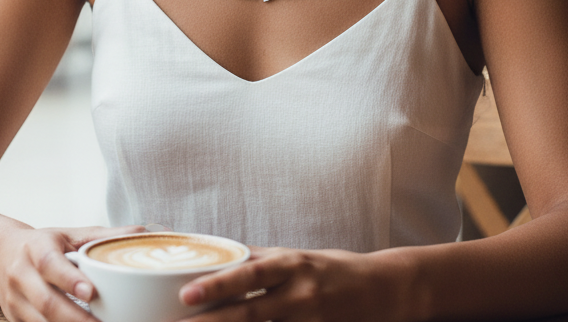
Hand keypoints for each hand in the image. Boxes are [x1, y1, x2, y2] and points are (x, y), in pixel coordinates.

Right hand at [0, 224, 144, 321]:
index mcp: (36, 249)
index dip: (69, 279)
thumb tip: (140, 232)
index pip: (50, 265)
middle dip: (74, 318)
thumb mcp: (68, 234)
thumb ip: (102, 236)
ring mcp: (16, 302)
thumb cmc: (41, 244)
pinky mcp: (15, 320)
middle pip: (46, 302)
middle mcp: (22, 276)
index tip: (91, 292)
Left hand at [178, 246, 406, 321]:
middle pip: (250, 310)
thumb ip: (256, 259)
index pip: (247, 274)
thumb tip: (214, 252)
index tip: (186, 294)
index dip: (217, 285)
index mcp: (289, 264)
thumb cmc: (329, 269)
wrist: (381, 289)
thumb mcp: (294, 257)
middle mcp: (298, 292)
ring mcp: (309, 320)